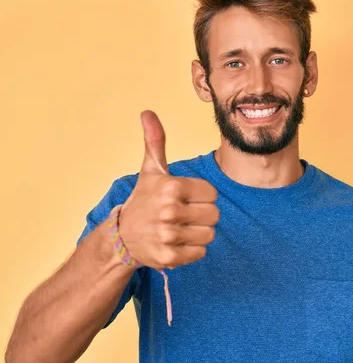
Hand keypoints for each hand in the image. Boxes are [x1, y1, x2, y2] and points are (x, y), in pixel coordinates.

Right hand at [118, 110, 218, 269]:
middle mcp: (169, 211)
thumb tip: (147, 112)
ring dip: (198, 233)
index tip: (185, 198)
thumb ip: (155, 141)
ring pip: (210, 235)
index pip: (213, 194)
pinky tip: (176, 243)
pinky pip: (200, 253)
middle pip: (214, 215)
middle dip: (202, 215)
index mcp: (172, 187)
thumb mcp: (151, 169)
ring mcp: (168, 236)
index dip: (202, 196)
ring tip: (181, 229)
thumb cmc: (144, 199)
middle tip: (184, 215)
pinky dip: (192, 250)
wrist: (122, 236)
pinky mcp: (168, 257)